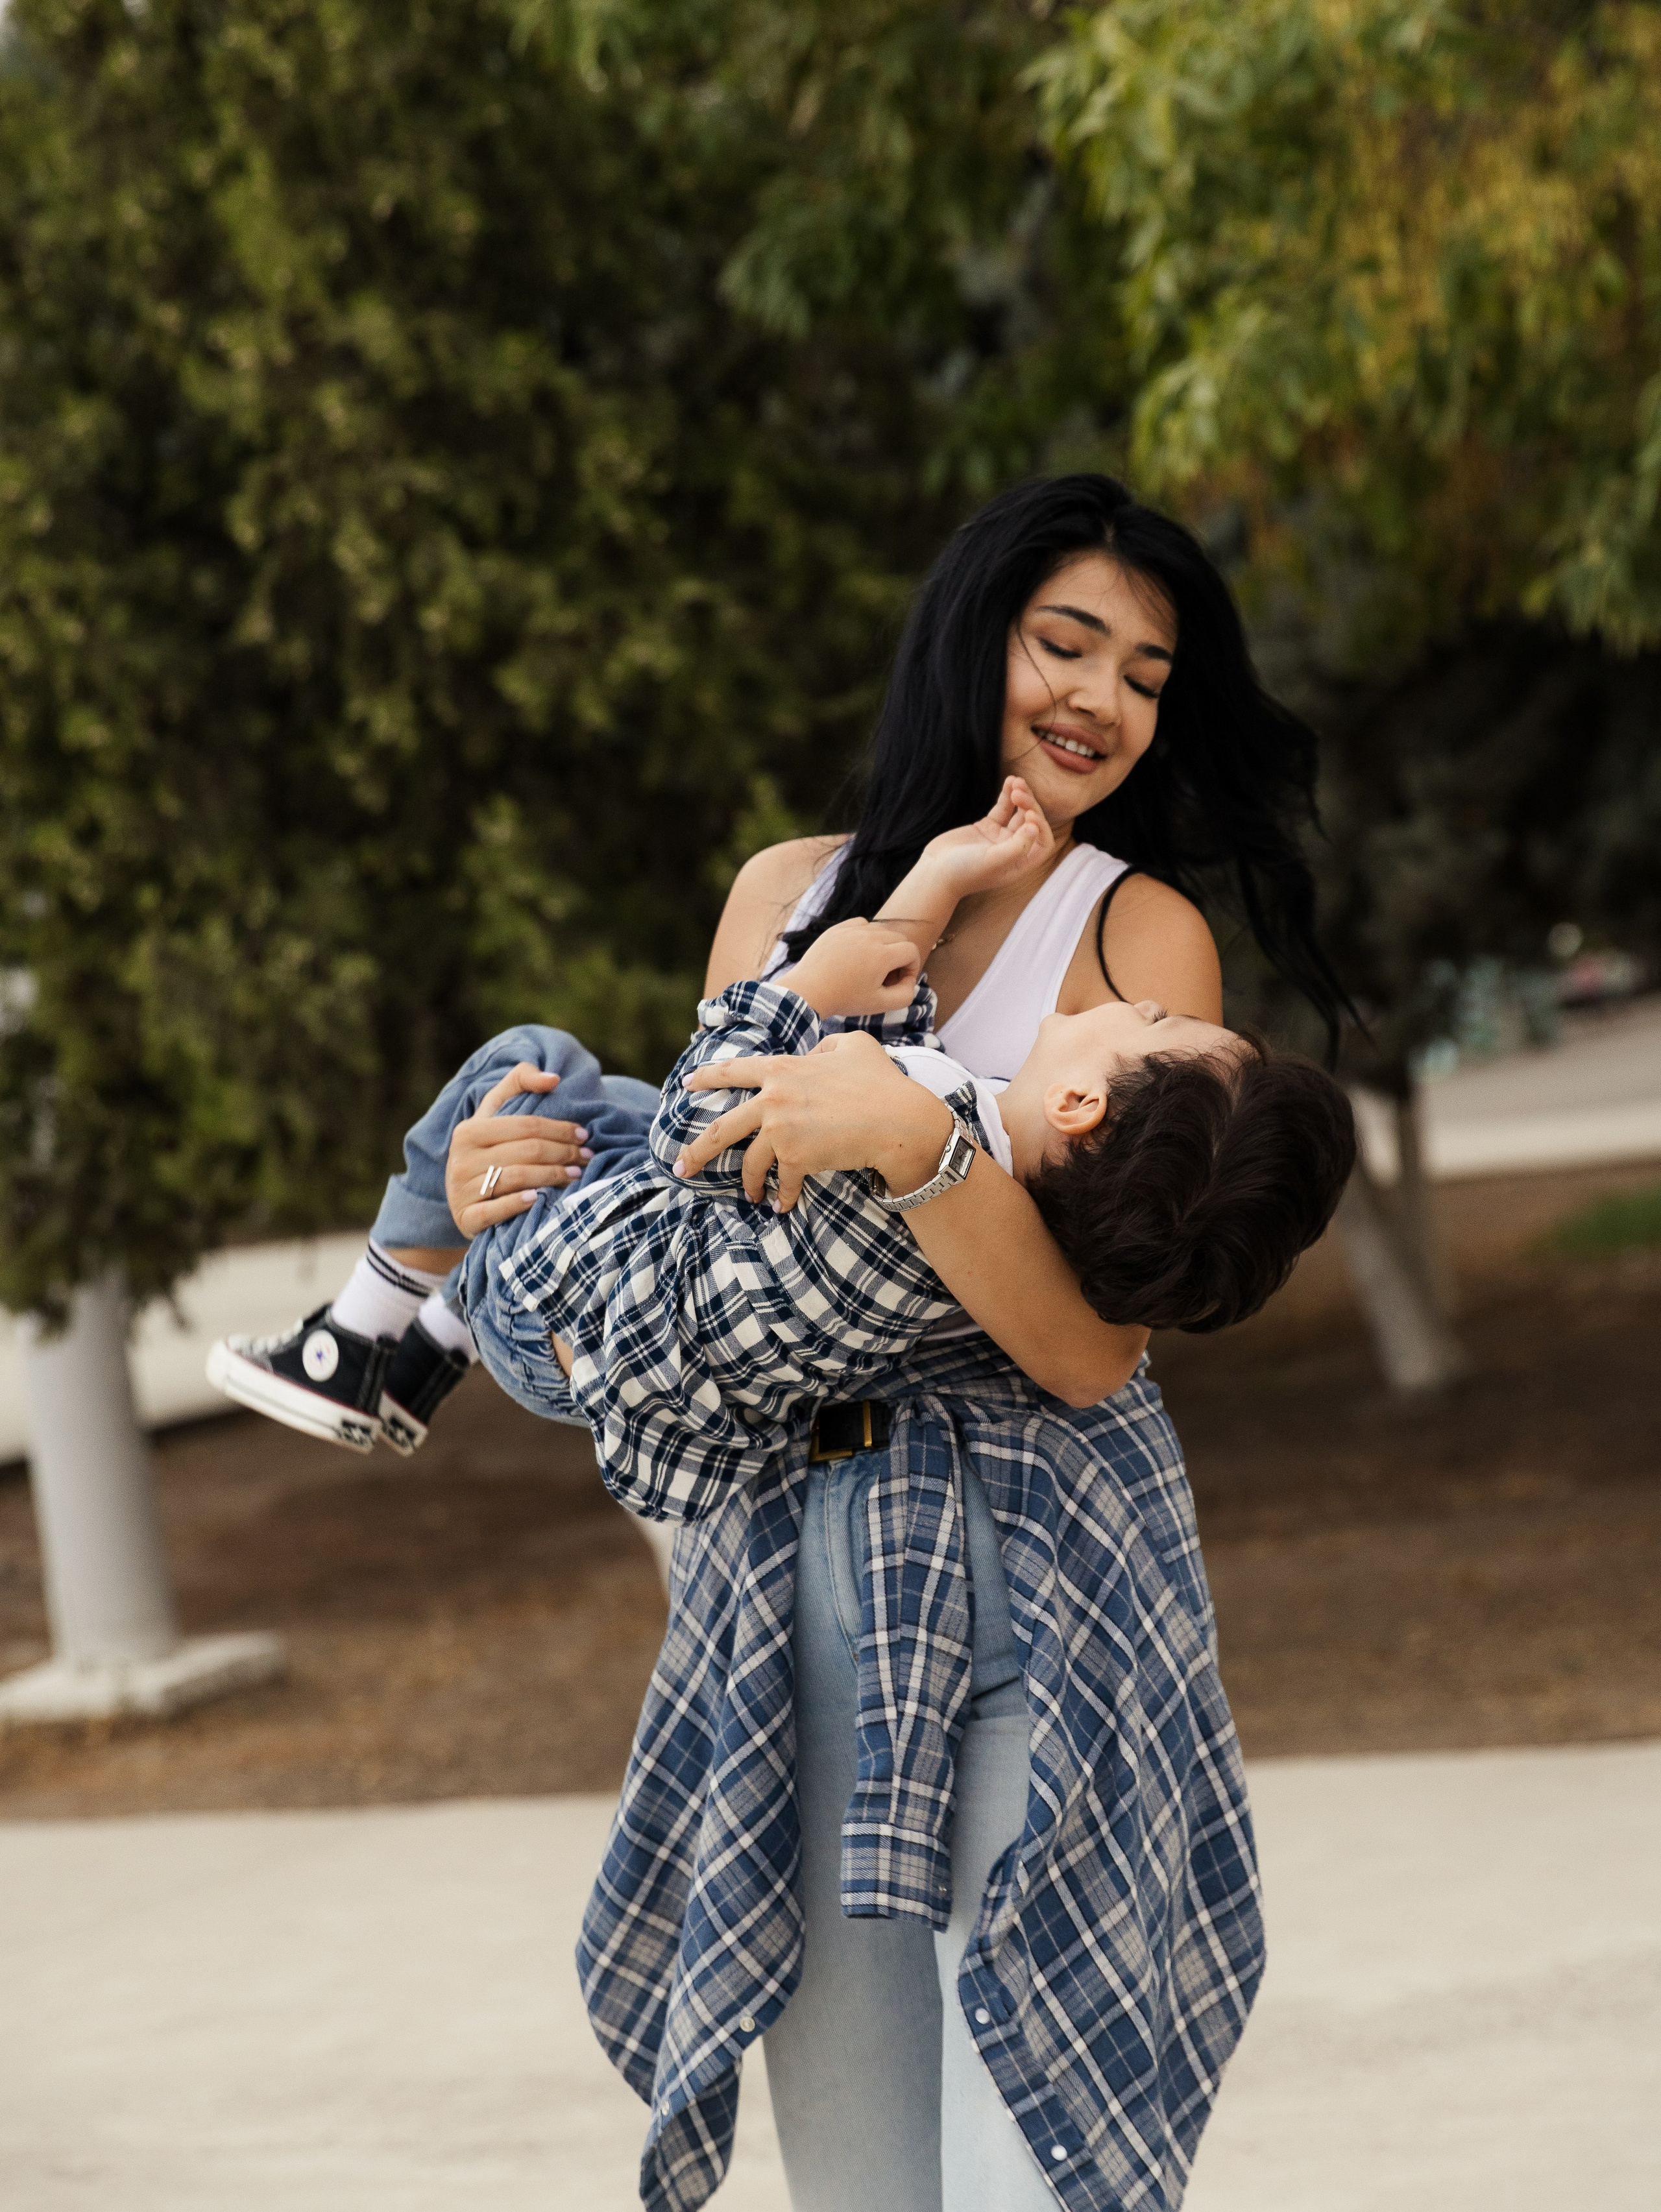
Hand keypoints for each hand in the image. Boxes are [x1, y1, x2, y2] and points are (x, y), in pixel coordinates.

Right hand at [445, 1064, 593, 1237]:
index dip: (559, 1128)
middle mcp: (461, 1159)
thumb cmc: (487, 1150)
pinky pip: (495, 1210)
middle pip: (526, 1151)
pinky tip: (539, 1198)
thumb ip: (519, 1082)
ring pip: (517, 1178)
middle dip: (563, 1153)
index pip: (525, 1125)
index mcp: (469, 1130)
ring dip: (552, 1176)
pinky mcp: (466, 1218)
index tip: (584, 1134)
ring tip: (576, 1175)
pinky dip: (518, 1203)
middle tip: (587, 1156)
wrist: (462, 1201)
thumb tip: (554, 1078)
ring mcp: (462, 1190)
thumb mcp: (494, 1112)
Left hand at [673, 1029, 948, 1210]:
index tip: (685, 1085)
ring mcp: (781, 1129)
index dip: (707, 1077)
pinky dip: (782, 1197)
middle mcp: (773, 1098)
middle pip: (721, 1128)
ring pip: (750, 1162)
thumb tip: (815, 1053)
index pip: (733, 1071)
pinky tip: (782, 1206)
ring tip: (752, 1196)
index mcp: (782, 1069)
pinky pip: (782, 1182)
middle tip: (680, 1166)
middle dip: (696, 1150)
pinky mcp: (796, 1157)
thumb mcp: (854, 1046)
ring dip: (749, 1183)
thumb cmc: (881, 1082)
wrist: (897, 1121)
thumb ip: (826, 1046)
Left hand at [788, 917, 921, 1016]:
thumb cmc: (844, 999)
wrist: (808, 991)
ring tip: (871, 965)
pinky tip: (858, 953)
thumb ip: (905, 995)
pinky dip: (865, 935)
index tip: (898, 981)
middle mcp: (869, 937)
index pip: (911, 951)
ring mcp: (852, 930)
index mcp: (882, 955)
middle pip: (898, 938)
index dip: (911, 967)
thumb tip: (909, 981)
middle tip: (886, 976)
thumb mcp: (880, 1004)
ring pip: (880, 930)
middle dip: (899, 956)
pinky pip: (861, 924)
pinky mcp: (838, 929)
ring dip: (883, 945)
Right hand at [914, 776, 1052, 905]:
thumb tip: (1034, 827)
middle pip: (1031, 823)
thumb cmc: (964, 873)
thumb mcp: (993, 861)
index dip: (1041, 826)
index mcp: (1019, 863)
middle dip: (1029, 805)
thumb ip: (1017, 847)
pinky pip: (1002, 808)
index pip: (1043, 843)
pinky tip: (1009, 780)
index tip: (1029, 814)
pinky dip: (1006, 795)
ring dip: (1020, 796)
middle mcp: (1013, 851)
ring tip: (1015, 781)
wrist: (935, 872)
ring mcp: (1000, 838)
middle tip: (1018, 792)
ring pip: (1018, 813)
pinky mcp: (986, 827)